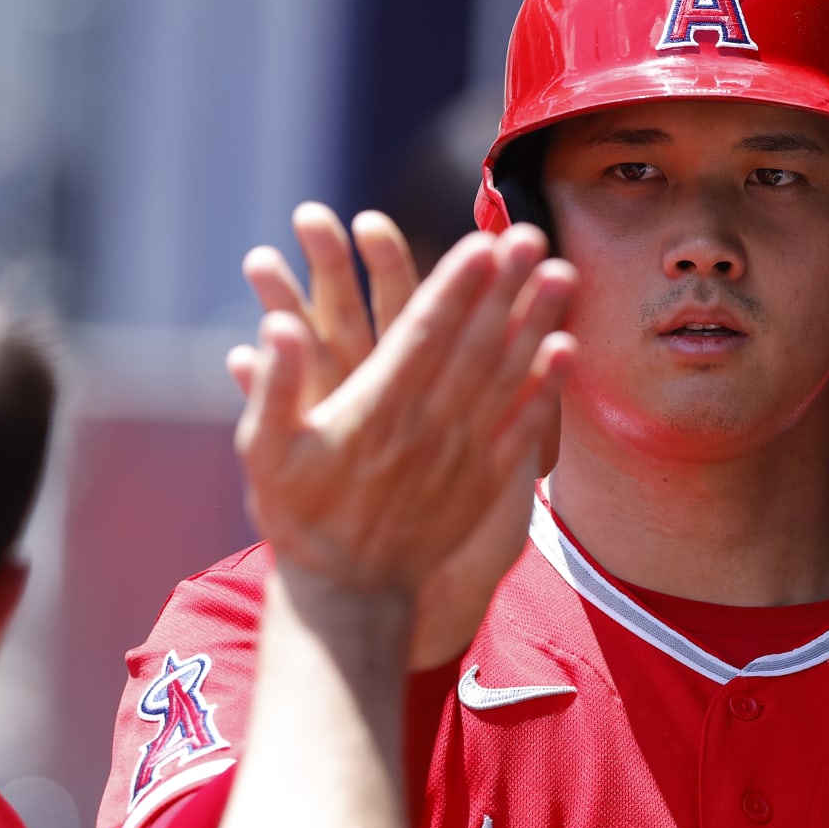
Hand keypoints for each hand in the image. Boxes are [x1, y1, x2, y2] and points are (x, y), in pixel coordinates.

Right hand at [232, 220, 574, 618]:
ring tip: (562, 273)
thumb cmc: (298, 515)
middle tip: (532, 234)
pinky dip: (544, 388)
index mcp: (375, 411)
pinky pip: (520, 428)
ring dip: (537, 322)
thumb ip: (270, 387)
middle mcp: (426, 428)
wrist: (349, 593)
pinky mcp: (482, 482)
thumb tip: (278, 326)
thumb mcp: (263, 452)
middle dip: (506, 287)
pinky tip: (565, 349)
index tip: (481, 243)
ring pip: (506, 377)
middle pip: (476, 344)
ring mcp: (461, 456)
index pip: (424, 334)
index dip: (455, 286)